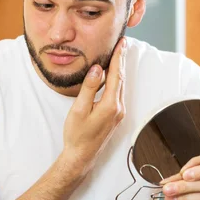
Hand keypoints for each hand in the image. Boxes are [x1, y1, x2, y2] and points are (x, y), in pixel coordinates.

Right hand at [63, 37, 126, 174]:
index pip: (116, 75)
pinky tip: (113, 76)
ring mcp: (119, 113)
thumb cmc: (77, 135)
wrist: (81, 156)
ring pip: (121, 86)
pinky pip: (118, 93)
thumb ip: (89, 88)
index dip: (118, 58)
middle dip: (121, 60)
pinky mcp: (116, 116)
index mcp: (111, 105)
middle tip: (122, 44)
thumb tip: (98, 69)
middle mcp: (119, 108)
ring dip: (119, 70)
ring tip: (118, 55)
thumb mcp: (79, 110)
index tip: (121, 43)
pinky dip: (117, 81)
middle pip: (122, 79)